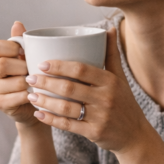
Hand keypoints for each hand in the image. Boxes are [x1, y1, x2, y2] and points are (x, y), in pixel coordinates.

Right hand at [0, 21, 40, 126]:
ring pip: (16, 81)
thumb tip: (17, 24)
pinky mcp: (0, 104)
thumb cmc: (30, 77)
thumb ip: (21, 42)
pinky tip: (36, 94)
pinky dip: (31, 95)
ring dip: (31, 82)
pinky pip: (19, 96)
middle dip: (23, 67)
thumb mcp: (27, 58)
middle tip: (33, 70)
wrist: (34, 104)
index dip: (10, 47)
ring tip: (37, 83)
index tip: (23, 52)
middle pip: (3, 64)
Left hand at [28, 26, 153, 153]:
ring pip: (66, 107)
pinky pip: (68, 125)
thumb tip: (110, 29)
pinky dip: (51, 119)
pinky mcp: (94, 133)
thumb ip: (112, 54)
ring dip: (45, 101)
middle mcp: (105, 98)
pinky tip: (38, 114)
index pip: (81, 69)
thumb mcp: (121, 78)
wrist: (134, 135)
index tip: (42, 63)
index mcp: (110, 81)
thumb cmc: (124, 102)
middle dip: (46, 82)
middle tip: (30, 78)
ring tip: (31, 95)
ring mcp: (100, 117)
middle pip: (70, 88)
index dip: (59, 66)